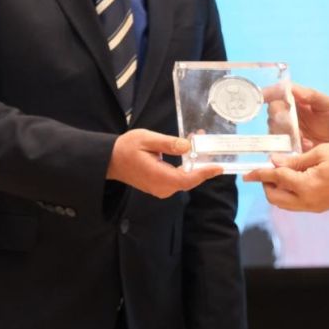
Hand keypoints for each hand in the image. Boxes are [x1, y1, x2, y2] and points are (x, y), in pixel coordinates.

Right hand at [106, 129, 222, 197]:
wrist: (110, 160)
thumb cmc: (126, 148)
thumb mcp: (146, 139)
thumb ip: (168, 143)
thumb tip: (187, 146)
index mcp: (158, 176)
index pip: (187, 179)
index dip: (204, 174)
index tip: (218, 168)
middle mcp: (161, 187)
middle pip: (189, 180)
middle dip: (201, 164)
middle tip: (206, 141)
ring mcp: (160, 189)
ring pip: (184, 180)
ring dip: (194, 165)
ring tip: (197, 142)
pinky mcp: (160, 187)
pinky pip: (177, 179)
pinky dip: (186, 168)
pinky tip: (187, 154)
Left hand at [243, 143, 328, 211]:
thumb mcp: (320, 152)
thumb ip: (295, 160)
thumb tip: (274, 162)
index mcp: (307, 186)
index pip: (276, 179)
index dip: (260, 174)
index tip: (247, 173)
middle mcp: (308, 201)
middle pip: (275, 199)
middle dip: (266, 185)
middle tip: (266, 170)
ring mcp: (314, 207)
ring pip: (284, 205)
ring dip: (276, 191)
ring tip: (279, 174)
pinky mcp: (320, 208)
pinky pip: (296, 205)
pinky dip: (288, 194)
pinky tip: (292, 180)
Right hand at [269, 83, 328, 151]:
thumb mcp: (325, 103)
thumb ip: (311, 95)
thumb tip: (292, 89)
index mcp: (291, 97)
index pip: (274, 92)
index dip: (266, 93)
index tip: (264, 97)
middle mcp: (283, 110)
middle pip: (272, 110)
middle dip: (279, 116)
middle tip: (291, 123)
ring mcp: (282, 127)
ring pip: (273, 127)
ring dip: (286, 131)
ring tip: (303, 136)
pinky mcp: (283, 142)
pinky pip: (278, 142)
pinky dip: (290, 143)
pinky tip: (305, 143)